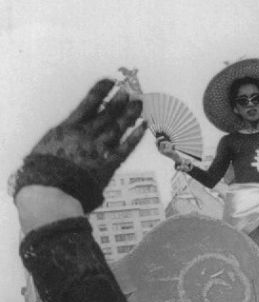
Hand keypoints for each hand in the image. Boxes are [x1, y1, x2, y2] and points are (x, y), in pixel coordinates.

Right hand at [12, 79, 145, 212]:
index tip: (109, 82)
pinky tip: (143, 127)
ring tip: (138, 103)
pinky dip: (135, 136)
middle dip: (118, 101)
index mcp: (68, 128)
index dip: (100, 92)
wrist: (51, 190)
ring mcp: (99, 148)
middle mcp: (86, 135)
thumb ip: (61, 137)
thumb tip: (67, 132)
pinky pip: (126, 147)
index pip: (88, 104)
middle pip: (107, 114)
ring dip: (129, 114)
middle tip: (129, 92)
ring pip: (118, 127)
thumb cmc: (42, 171)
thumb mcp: (47, 146)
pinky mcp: (109, 163)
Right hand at [156, 136, 181, 162]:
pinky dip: (174, 145)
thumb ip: (162, 143)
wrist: (175, 157)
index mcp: (159, 150)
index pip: (156, 143)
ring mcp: (165, 151)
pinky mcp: (169, 151)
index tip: (163, 136)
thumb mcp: (165, 147)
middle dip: (167, 142)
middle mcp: (161, 151)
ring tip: (172, 148)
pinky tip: (174, 148)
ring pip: (167, 143)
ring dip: (170, 144)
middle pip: (162, 142)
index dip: (159, 139)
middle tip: (170, 145)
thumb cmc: (170, 151)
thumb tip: (157, 139)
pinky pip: (171, 144)